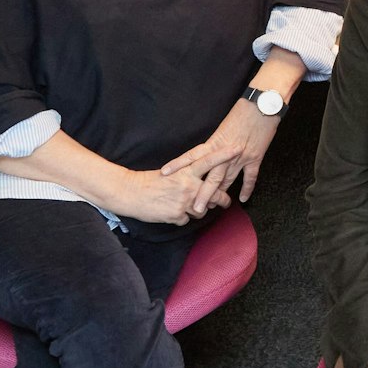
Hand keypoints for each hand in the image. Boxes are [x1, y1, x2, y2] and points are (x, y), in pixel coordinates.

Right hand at [107, 144, 238, 224]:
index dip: (223, 155)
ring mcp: (184, 202)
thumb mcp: (170, 172)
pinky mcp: (177, 215)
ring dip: (197, 209)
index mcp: (185, 172)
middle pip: (215, 194)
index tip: (237, 148)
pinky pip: (186, 219)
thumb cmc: (149, 181)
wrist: (130, 193)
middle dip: (223, 199)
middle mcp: (188, 186)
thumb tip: (200, 179)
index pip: (208, 161)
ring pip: (201, 210)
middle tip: (226, 201)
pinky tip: (171, 211)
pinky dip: (181, 217)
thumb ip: (187, 174)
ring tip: (185, 205)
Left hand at [161, 98, 282, 206]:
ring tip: (212, 208)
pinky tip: (242, 198)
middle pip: (211, 176)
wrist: (262, 104)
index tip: (165, 173)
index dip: (178, 164)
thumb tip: (208, 152)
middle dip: (202, 193)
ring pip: (228, 180)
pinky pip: (250, 177)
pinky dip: (247, 188)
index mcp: (215, 142)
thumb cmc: (243, 111)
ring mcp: (241, 156)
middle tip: (195, 208)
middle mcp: (225, 152)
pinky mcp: (255, 157)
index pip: (193, 156)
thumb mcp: (224, 125)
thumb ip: (216, 141)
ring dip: (221, 195)